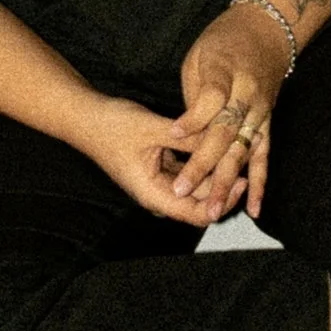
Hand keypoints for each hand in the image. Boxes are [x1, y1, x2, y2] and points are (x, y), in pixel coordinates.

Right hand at [80, 86, 255, 226]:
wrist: (84, 117)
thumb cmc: (111, 125)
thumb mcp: (153, 128)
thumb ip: (187, 138)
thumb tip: (221, 138)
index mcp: (153, 195)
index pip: (197, 213)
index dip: (222, 201)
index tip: (241, 181)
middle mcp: (157, 195)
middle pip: (199, 204)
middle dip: (222, 188)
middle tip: (245, 165)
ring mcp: (158, 183)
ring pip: (194, 189)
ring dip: (213, 175)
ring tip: (235, 156)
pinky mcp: (158, 170)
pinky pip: (186, 174)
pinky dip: (201, 164)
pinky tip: (215, 147)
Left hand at [168, 3, 295, 219]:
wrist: (266, 30)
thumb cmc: (224, 40)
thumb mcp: (200, 55)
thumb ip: (196, 94)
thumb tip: (187, 132)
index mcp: (227, 71)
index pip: (211, 99)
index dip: (192, 118)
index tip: (172, 134)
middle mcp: (248, 95)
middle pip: (224, 133)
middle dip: (203, 164)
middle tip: (182, 190)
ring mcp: (261, 112)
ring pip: (243, 151)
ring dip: (228, 183)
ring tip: (212, 210)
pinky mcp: (268, 123)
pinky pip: (264, 157)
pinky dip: (260, 185)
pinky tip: (254, 209)